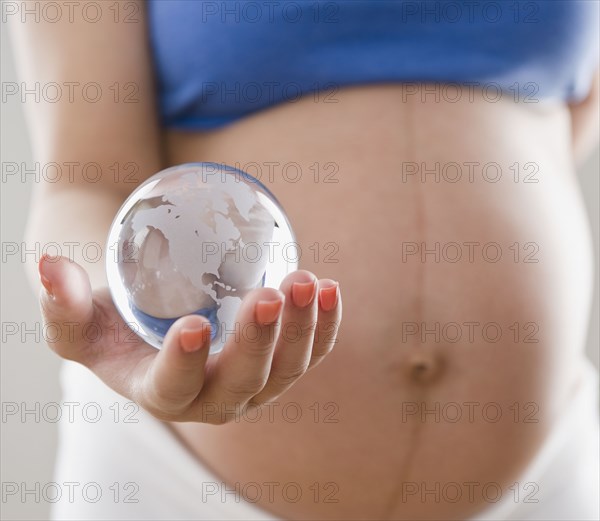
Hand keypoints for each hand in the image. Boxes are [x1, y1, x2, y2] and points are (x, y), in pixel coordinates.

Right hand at [37, 255, 340, 423]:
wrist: (159, 316)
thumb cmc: (116, 320)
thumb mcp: (79, 318)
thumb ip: (61, 304)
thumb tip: (50, 266)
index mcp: (162, 393)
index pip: (173, 389)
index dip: (183, 364)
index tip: (192, 325)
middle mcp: (215, 398)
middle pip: (243, 382)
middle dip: (256, 342)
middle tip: (265, 294)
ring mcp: (255, 383)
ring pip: (287, 369)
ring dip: (301, 328)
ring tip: (306, 281)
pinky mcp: (282, 361)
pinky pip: (311, 350)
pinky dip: (325, 324)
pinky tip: (329, 288)